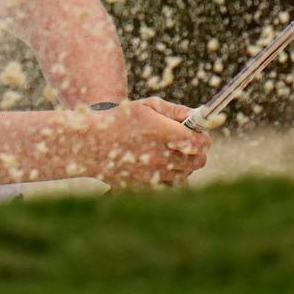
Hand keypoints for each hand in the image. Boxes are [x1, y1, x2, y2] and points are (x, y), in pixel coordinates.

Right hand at [85, 97, 211, 186]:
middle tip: (187, 143)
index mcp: (164, 134)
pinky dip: (168, 177)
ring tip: (170, 154)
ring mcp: (153, 175)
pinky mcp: (144, 187)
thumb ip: (175, 111)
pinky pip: (168, 185)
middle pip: (198, 162)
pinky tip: (158, 166)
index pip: (200, 143)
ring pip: (184, 175)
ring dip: (183, 165)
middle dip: (197, 152)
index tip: (200, 134)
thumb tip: (198, 117)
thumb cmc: (118, 119)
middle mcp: (161, 157)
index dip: (204, 138)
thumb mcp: (147, 106)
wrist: (89, 143)